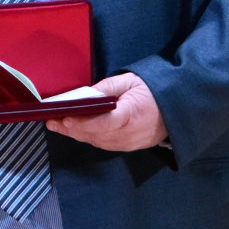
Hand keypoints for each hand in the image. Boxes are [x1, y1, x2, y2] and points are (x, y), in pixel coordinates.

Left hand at [47, 72, 166, 152]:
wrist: (176, 109)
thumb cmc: (154, 92)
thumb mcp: (130, 81)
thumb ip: (106, 88)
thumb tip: (84, 95)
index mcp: (133, 114)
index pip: (105, 122)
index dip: (84, 122)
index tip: (67, 118)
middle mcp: (129, 134)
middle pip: (95, 134)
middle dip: (71, 128)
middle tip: (52, 120)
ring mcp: (128, 143)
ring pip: (95, 141)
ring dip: (75, 134)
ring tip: (57, 125)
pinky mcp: (126, 147)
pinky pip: (102, 143)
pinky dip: (87, 136)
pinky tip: (74, 130)